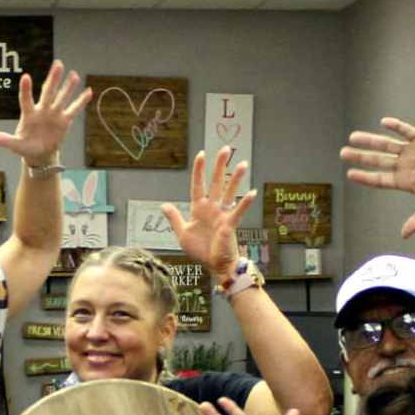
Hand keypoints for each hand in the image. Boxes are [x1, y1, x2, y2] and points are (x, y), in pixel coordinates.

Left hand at [0, 59, 90, 165]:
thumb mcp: (15, 145)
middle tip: (58, 64)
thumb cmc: (26, 147)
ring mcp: (54, 114)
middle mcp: (42, 110)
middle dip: (53, 79)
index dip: (26, 89)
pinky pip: (74, 110)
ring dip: (68, 87)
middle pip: (48, 92)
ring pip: (62, 97)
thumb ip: (4, 140)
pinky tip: (88, 91)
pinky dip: (81, 102)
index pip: (26, 99)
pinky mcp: (64, 120)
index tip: (25, 77)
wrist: (39, 153)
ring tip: (74, 75)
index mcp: (29, 114)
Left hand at [161, 147, 256, 280]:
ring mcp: (222, 215)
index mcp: (199, 209)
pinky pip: (238, 212)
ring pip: (229, 192)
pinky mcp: (229, 225)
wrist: (214, 265)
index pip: (198, 185)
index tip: (201, 154)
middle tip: (225, 149)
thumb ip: (174, 218)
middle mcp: (212, 208)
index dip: (199, 170)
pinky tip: (251, 192)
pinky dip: (244, 203)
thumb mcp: (182, 233)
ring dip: (235, 179)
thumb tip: (164, 205)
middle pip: (216, 183)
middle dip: (219, 166)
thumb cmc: (200, 250)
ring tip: (242, 164)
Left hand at [340, 116, 414, 237]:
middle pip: (378, 161)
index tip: (349, 174)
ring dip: (371, 141)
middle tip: (342, 153)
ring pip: (387, 145)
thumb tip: (403, 235)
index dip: (365, 177)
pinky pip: (407, 131)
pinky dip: (396, 127)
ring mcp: (413, 152)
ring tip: (353, 137)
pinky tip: (384, 123)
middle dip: (361, 157)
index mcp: (405, 181)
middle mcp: (405, 166)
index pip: (380, 179)